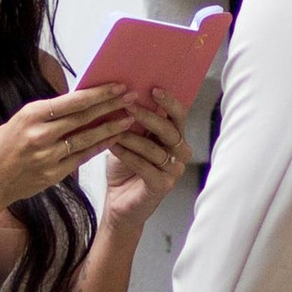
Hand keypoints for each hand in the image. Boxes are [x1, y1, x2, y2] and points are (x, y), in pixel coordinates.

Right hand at [0, 82, 134, 209]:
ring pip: (87, 137)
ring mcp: (48, 155)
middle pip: (84, 116)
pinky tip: (114, 138)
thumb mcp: (19, 120)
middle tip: (132, 97)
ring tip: (129, 118)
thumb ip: (47, 114)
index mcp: (32, 114)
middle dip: (110, 105)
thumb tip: (77, 101)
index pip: (73, 101)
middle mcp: (40, 133)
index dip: (98, 93)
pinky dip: (99, 147)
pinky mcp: (53, 173)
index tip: (117, 86)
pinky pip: (82, 157)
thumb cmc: (2, 147)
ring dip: (111, 127)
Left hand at [100, 93, 191, 229]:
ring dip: (131, 137)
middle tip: (127, 104)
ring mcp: (173, 171)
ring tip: (112, 127)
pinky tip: (112, 146)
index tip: (153, 89)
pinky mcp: (162, 186)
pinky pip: (145, 166)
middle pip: (169, 130)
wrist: (119, 202)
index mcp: (175, 138)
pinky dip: (127, 155)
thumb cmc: (124, 167)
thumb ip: (132, 120)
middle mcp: (179, 153)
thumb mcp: (128, 138)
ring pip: (154, 148)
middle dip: (147, 116)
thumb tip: (123, 93)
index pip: (179, 115)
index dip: (169, 102)